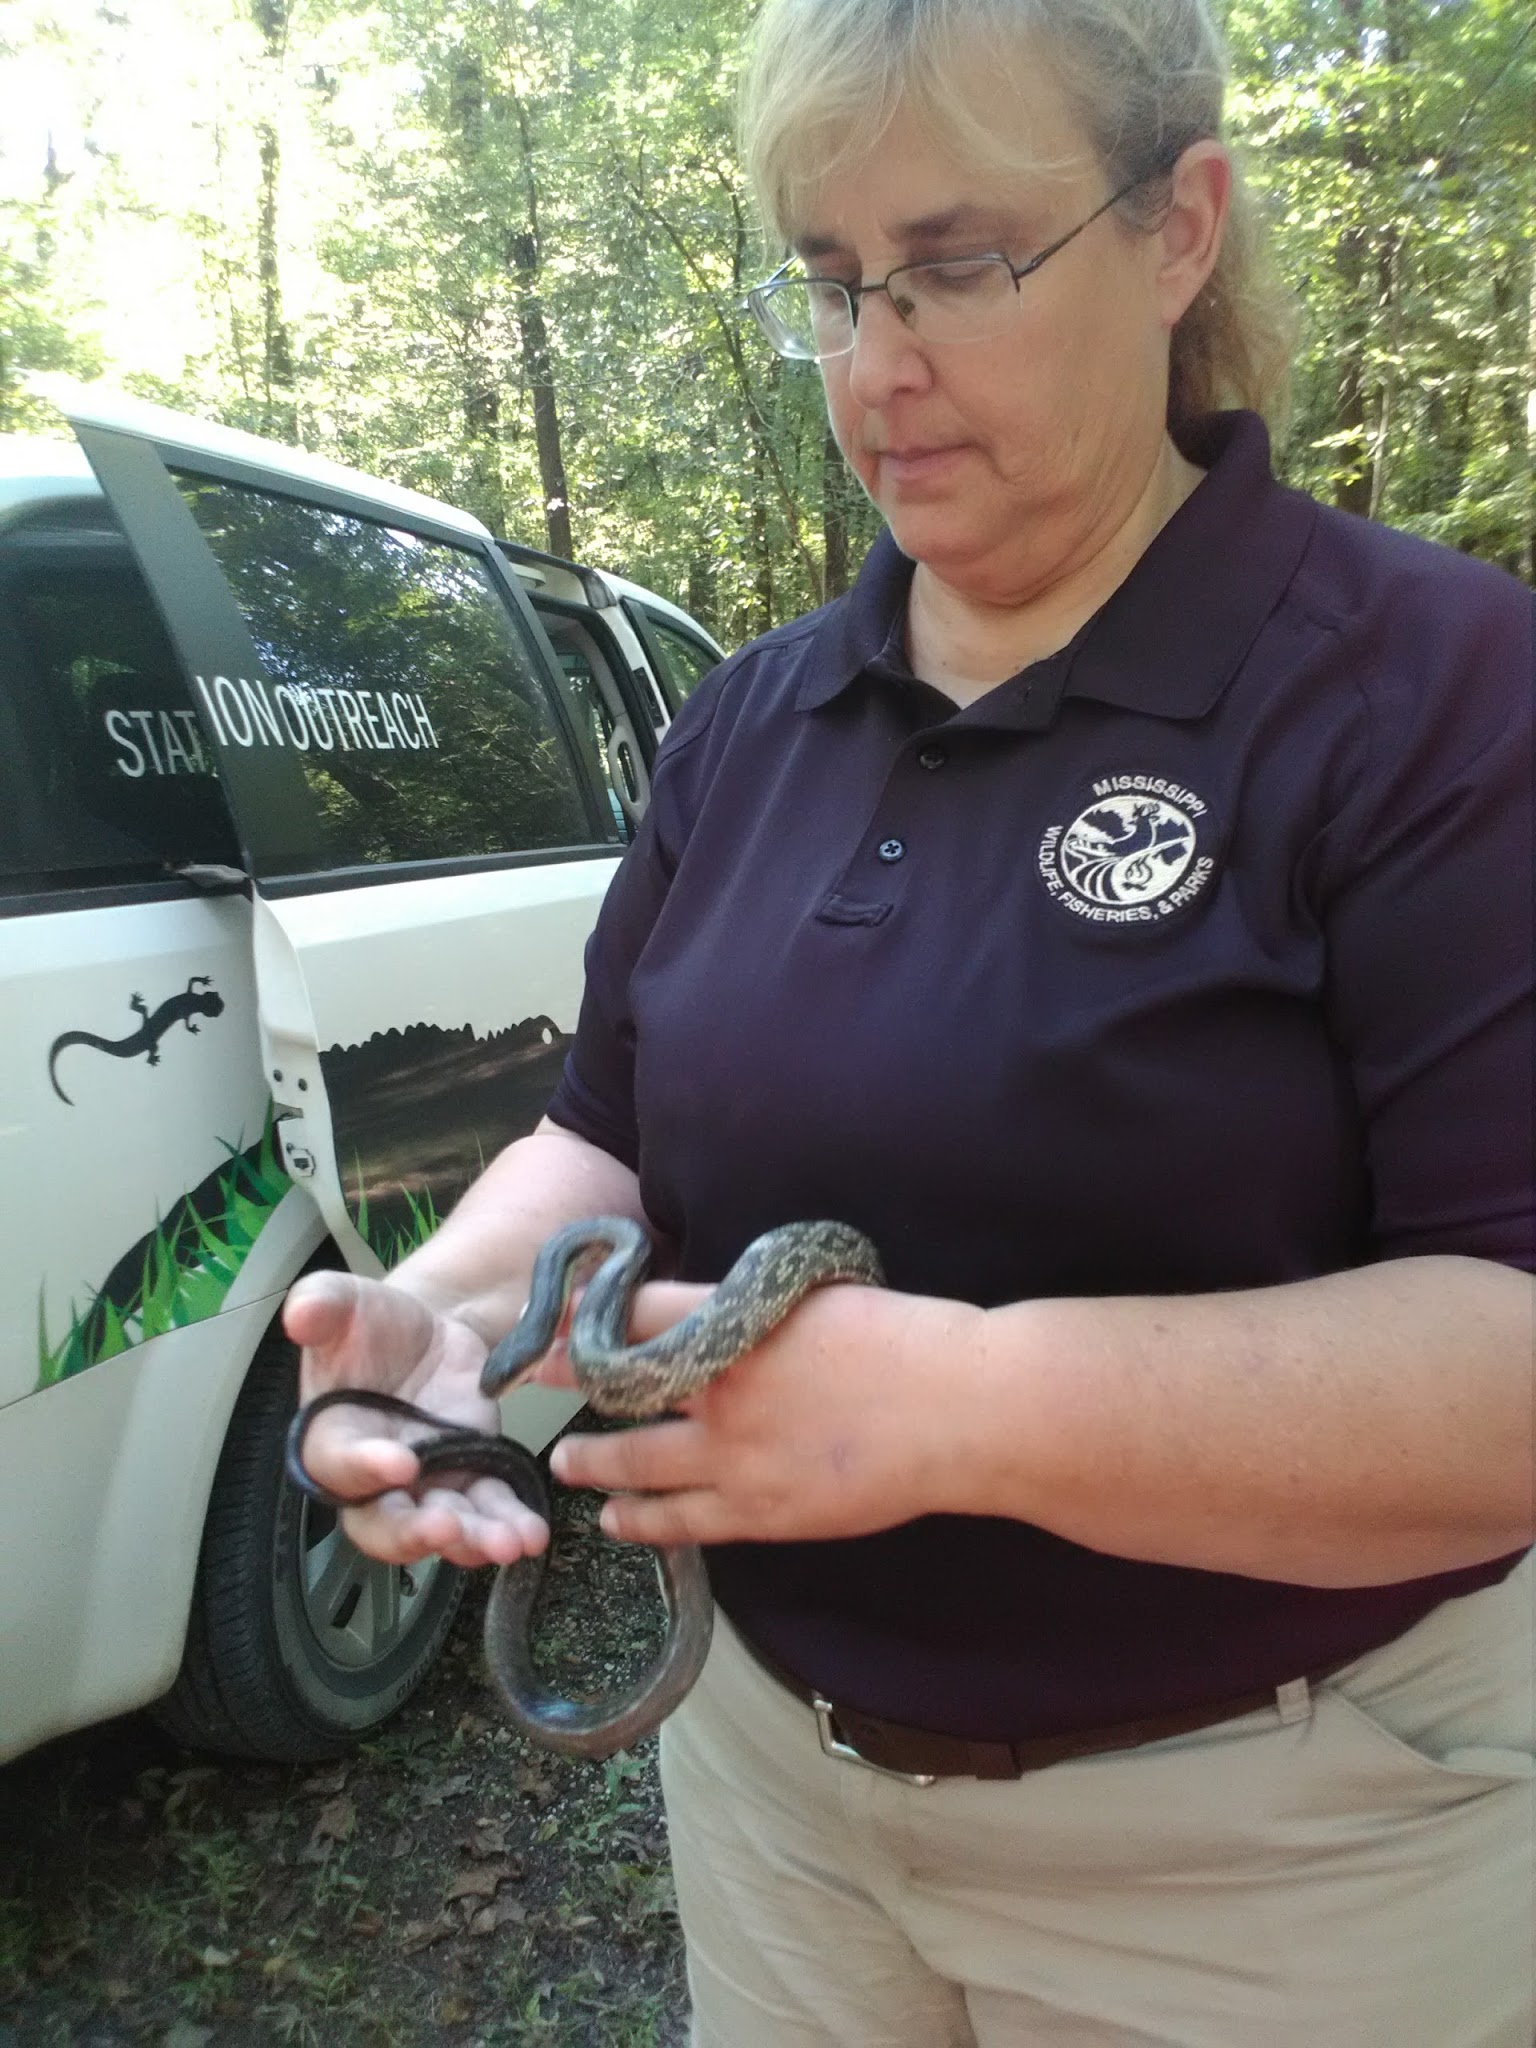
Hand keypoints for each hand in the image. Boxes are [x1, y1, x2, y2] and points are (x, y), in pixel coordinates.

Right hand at [282, 1271, 548, 1569]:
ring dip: (472, 1540)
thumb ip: (321, 1305)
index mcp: (332, 1438)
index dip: (366, 1468)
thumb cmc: (369, 1325)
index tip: (401, 1462)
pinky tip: (530, 1534)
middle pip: (383, 1524)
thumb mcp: (344, 1303)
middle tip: (448, 1527)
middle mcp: (374, 1478)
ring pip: (442, 1528)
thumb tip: (301, 1312)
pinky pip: (487, 1510)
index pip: (339, 1465)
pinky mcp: (471, 1476)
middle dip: (414, 1533)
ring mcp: (427, 1484)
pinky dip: (508, 1524)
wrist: (425, 1327)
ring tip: (506, 1542)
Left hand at [544, 1279, 980, 1546]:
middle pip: (617, 1389)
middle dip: (571, 1389)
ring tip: (567, 1466)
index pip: (635, 1313)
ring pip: (634, 1464)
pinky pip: (682, 1522)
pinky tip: (622, 1521)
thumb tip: (707, 1316)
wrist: (959, 1411)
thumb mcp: (815, 1297)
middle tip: (537, 1389)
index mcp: (735, 1322)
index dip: (587, 1317)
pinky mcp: (761, 1512)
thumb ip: (752, 1309)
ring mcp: (735, 1458)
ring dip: (594, 1464)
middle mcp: (718, 1389)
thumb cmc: (901, 1340)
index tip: (556, 1322)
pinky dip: (645, 1521)